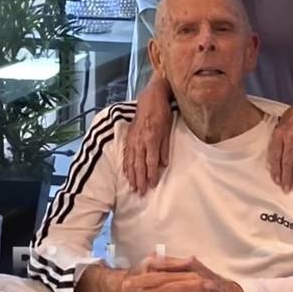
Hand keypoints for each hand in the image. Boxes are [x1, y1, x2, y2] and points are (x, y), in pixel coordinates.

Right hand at [123, 78, 172, 194]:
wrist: (150, 98)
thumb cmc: (162, 113)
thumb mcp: (167, 130)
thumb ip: (164, 148)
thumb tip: (163, 164)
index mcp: (151, 139)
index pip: (151, 162)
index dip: (151, 175)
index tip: (152, 185)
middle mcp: (140, 141)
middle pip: (139, 165)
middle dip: (139, 180)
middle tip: (140, 193)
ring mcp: (132, 139)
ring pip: (131, 161)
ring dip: (131, 175)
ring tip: (132, 187)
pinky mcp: (128, 137)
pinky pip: (126, 154)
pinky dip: (126, 165)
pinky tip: (126, 173)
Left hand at [267, 93, 292, 191]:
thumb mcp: (281, 123)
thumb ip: (278, 138)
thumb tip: (274, 156)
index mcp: (279, 134)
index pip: (275, 155)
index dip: (276, 170)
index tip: (276, 181)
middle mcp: (290, 138)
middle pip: (287, 161)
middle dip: (286, 177)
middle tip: (286, 190)